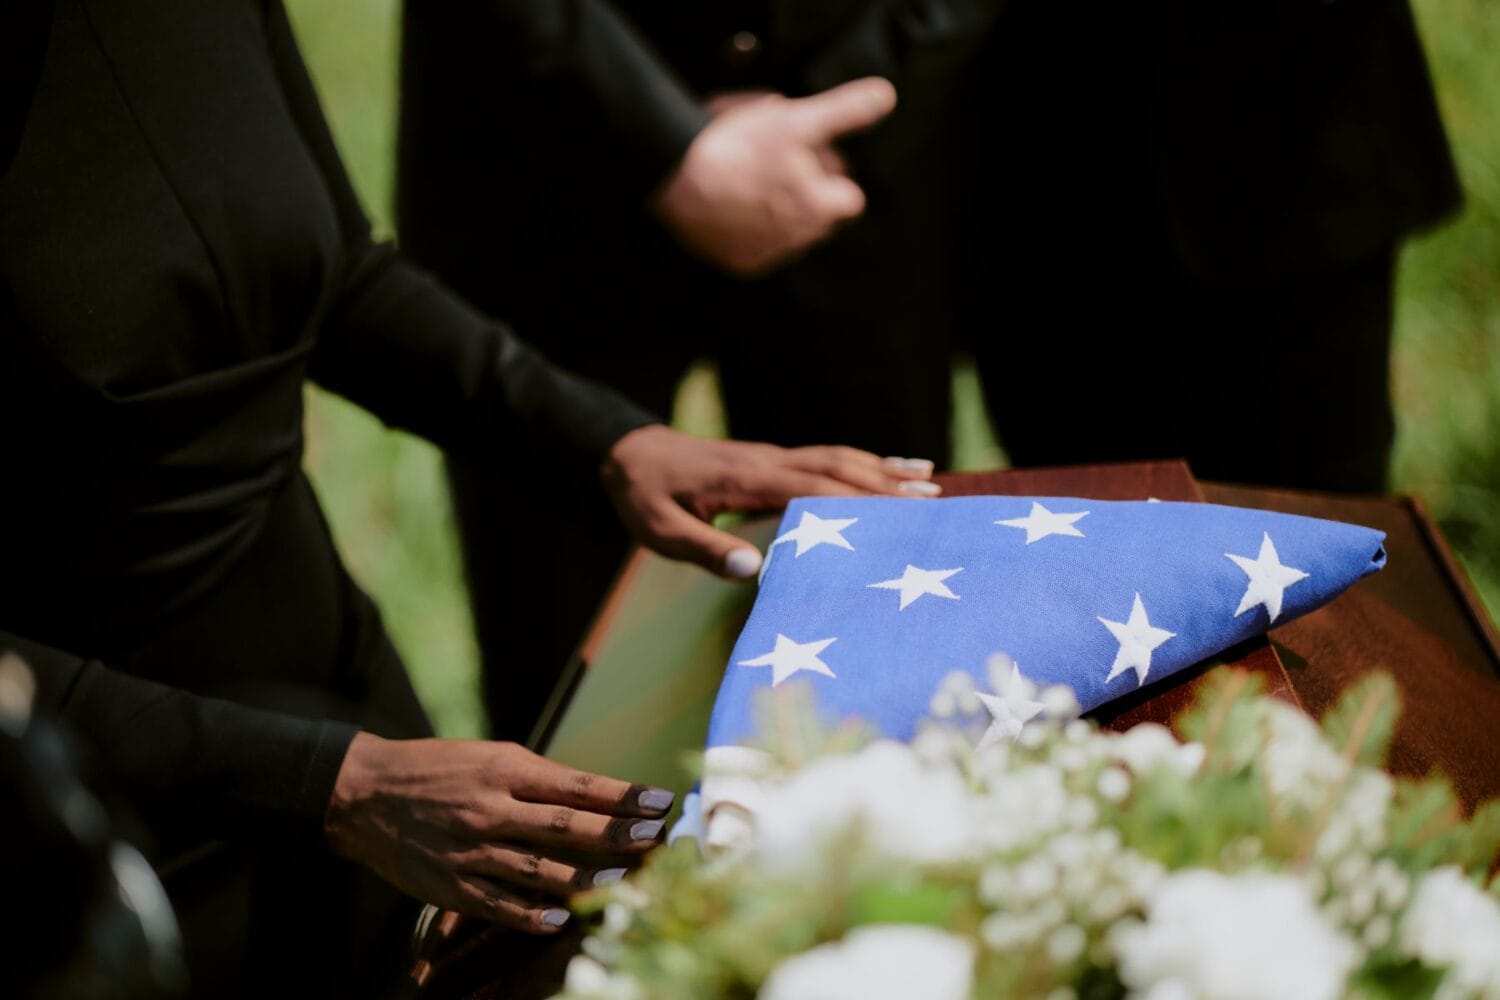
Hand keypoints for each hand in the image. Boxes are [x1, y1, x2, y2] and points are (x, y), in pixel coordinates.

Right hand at [325, 734, 673, 932]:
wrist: (365, 793)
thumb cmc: (439, 769)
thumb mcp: (489, 757)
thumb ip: (537, 780)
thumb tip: (595, 796)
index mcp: (504, 770)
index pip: (575, 784)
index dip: (621, 794)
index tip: (661, 801)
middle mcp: (490, 808)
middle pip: (565, 826)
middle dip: (616, 834)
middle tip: (657, 839)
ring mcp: (471, 850)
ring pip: (537, 868)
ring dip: (584, 878)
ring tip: (624, 882)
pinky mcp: (451, 885)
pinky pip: (498, 904)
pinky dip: (530, 914)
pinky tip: (561, 920)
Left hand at [601, 425, 940, 578]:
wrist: (629, 452)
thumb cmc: (644, 497)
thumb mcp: (662, 532)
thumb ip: (706, 551)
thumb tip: (755, 570)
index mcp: (748, 481)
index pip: (814, 491)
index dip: (859, 504)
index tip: (899, 517)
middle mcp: (770, 462)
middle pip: (839, 469)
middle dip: (886, 486)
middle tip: (935, 503)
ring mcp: (774, 457)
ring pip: (838, 458)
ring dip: (883, 470)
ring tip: (930, 483)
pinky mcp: (773, 460)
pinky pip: (825, 457)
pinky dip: (862, 461)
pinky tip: (889, 467)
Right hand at [651, 77, 896, 276]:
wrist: (675, 179)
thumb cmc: (738, 149)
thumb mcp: (797, 120)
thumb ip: (846, 112)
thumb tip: (885, 98)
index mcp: (822, 210)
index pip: (849, 197)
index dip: (831, 174)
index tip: (807, 156)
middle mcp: (801, 242)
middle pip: (818, 215)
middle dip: (806, 193)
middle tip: (775, 163)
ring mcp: (769, 256)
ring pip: (789, 231)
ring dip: (778, 210)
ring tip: (750, 180)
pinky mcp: (740, 265)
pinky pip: (758, 246)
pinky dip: (751, 229)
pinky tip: (734, 204)